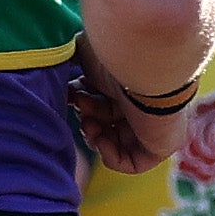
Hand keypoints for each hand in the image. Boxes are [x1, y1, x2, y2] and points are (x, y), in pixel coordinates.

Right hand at [68, 37, 180, 172]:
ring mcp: (152, 126)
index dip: (80, 101)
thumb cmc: (112, 54)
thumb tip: (52, 65)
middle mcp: (141, 102)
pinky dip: (109, 154)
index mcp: (127, 81)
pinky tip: (102, 137)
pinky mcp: (161, 146)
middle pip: (105, 121)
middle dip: (86, 115)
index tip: (71, 92)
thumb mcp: (80, 52)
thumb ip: (66, 60)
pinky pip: (131, 163)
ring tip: (90, 122)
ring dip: (93, 135)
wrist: (142, 63)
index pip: (100, 100)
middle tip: (81, 104)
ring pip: (114, 142)